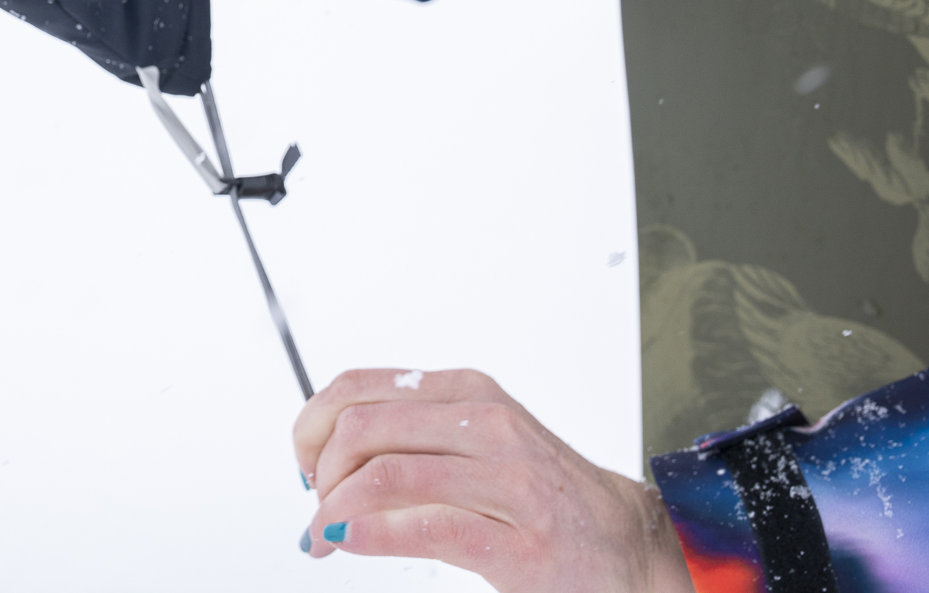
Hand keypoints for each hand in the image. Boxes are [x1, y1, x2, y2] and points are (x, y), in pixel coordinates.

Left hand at [292, 368, 694, 592]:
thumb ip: (411, 437)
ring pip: (384, 475)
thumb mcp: (476, 441)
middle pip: (362, 428)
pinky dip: (368, 535)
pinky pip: (423, 528)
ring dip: (334, 509)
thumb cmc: (540, 495)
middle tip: (314, 506)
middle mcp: (486, 423)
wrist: (625, 542)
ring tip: (323, 534)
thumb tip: (321, 454)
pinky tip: (348, 542)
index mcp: (468, 392)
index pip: (359, 386)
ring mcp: (508, 481)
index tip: (303, 461)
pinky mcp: (519, 542)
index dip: (312, 424)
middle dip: (319, 472)